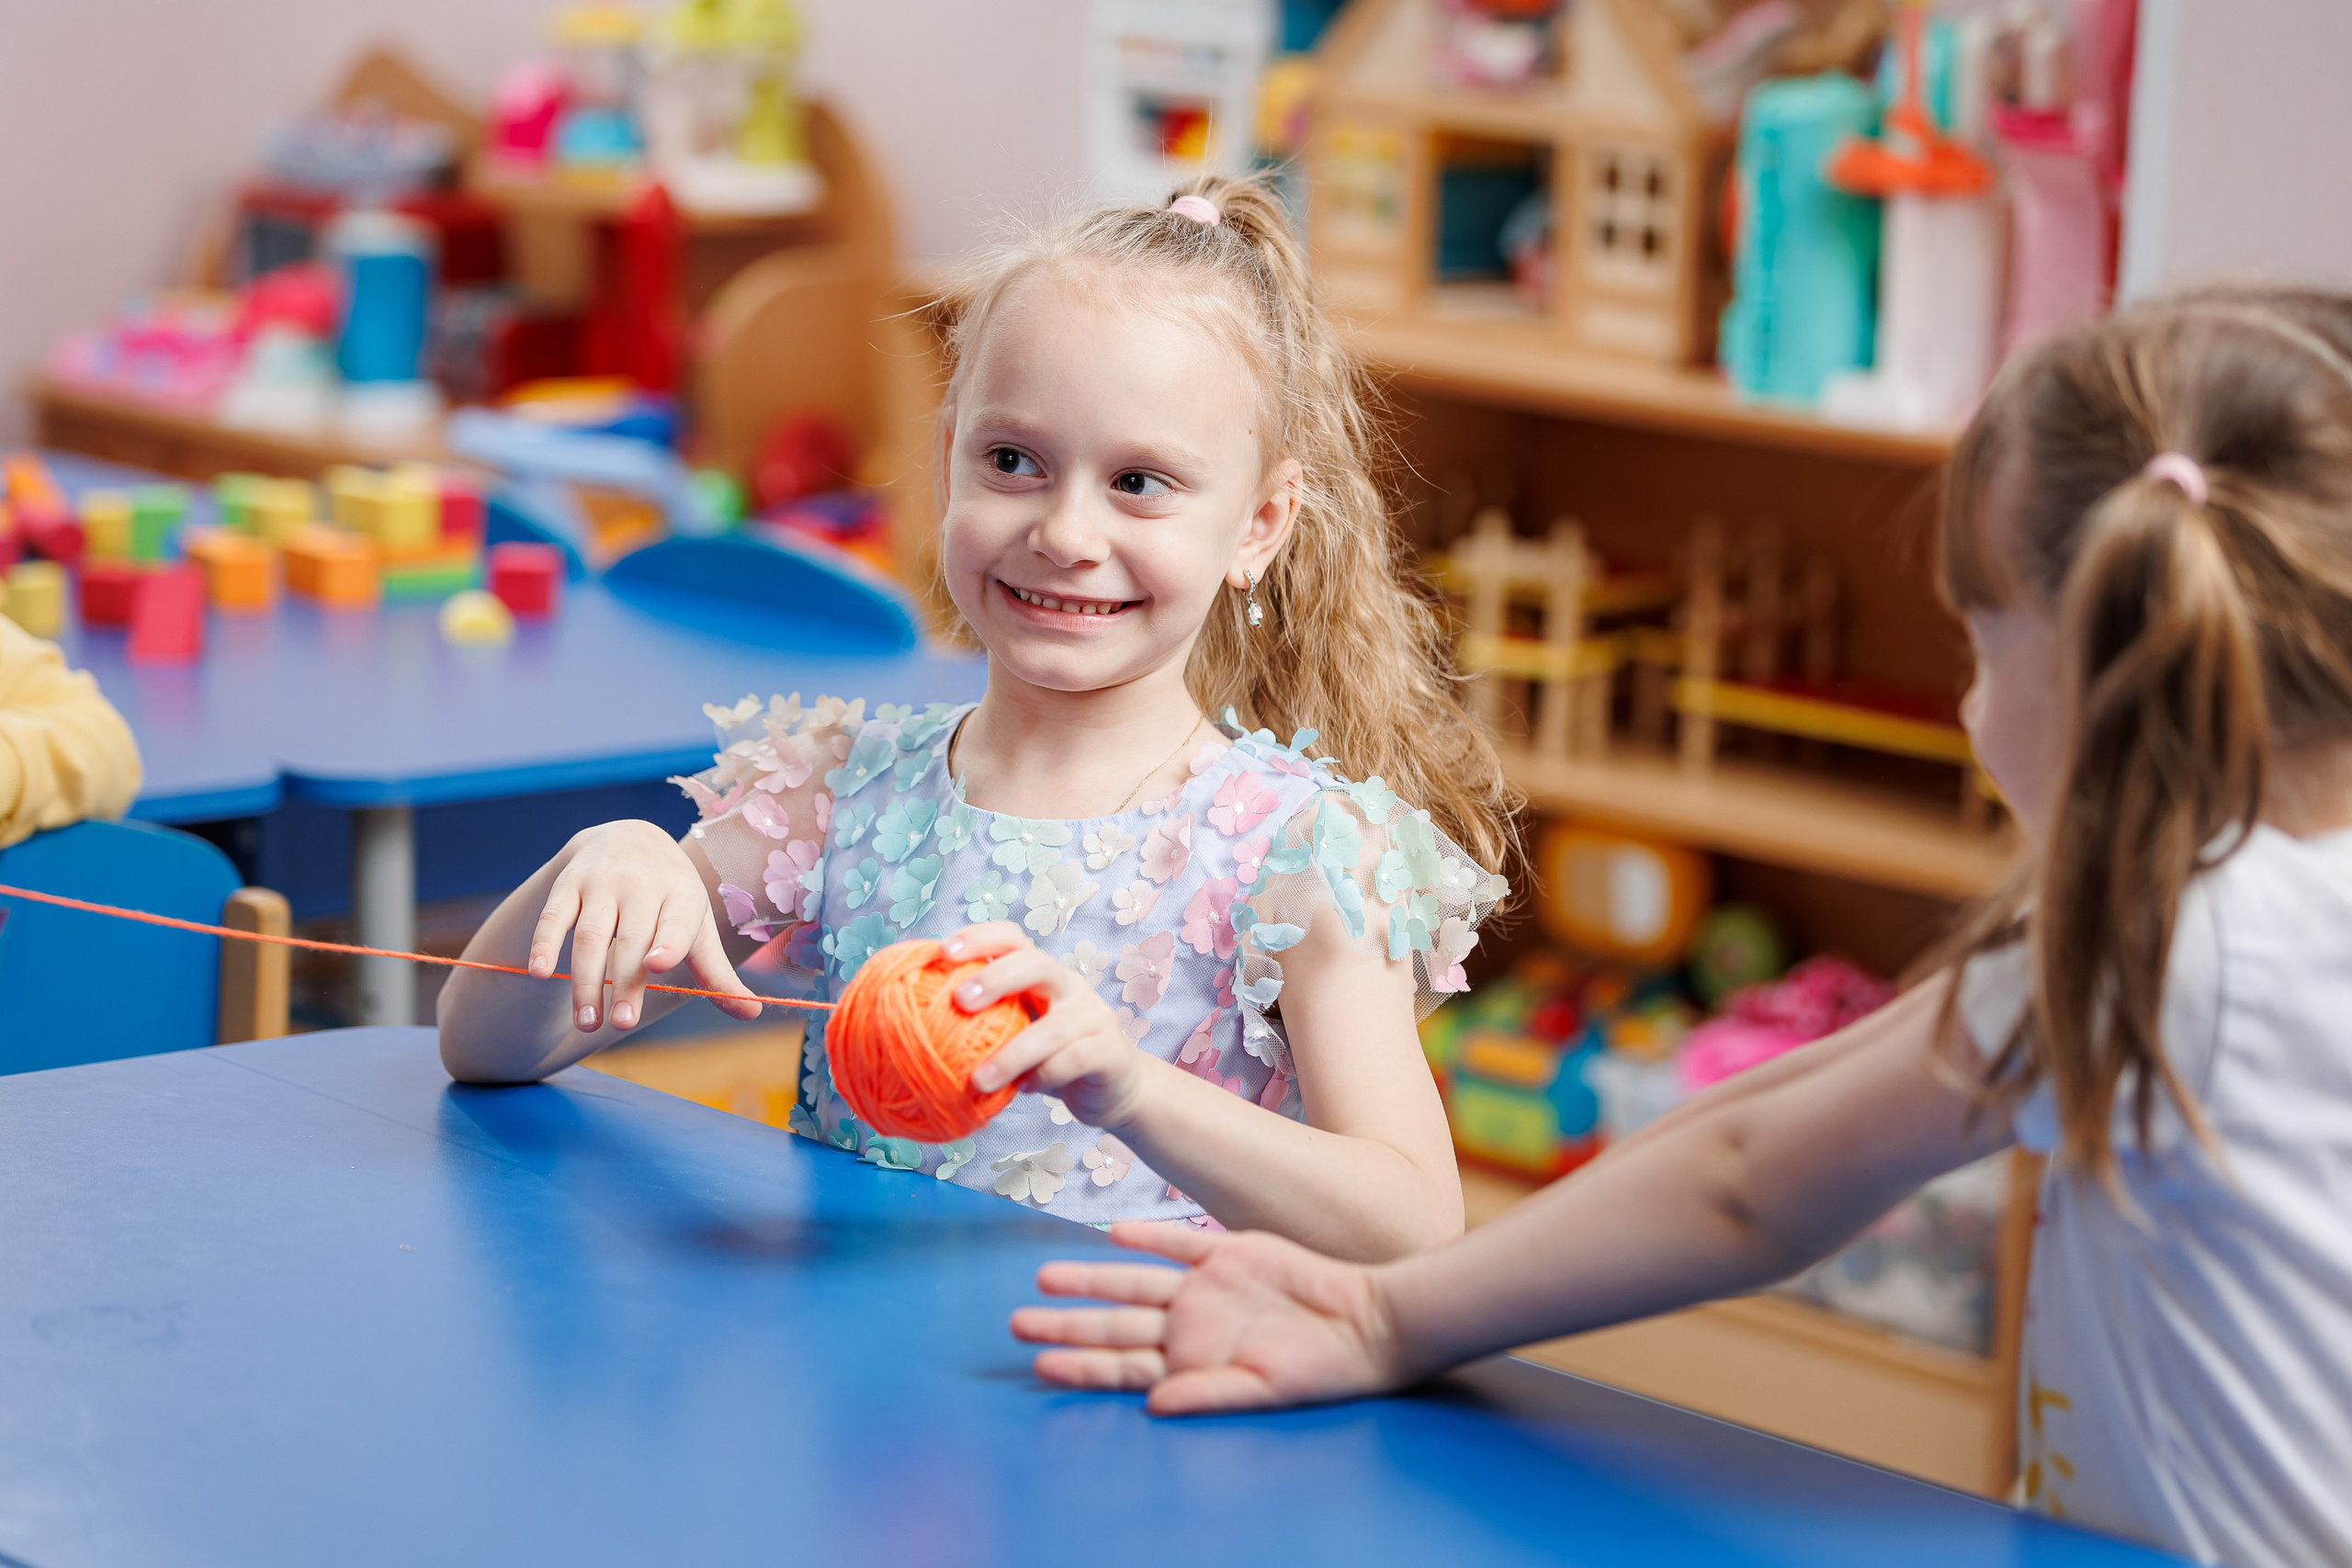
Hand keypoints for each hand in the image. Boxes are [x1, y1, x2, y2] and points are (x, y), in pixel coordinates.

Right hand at [530, 821, 763, 1031]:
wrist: (629, 837)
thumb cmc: (670, 900)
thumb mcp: (697, 929)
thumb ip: (717, 975)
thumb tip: (753, 1014)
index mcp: (682, 895)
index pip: (676, 920)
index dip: (668, 940)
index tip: (658, 965)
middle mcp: (642, 885)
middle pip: (631, 940)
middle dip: (625, 982)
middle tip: (622, 1024)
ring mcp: (602, 882)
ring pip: (591, 934)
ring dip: (586, 978)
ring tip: (587, 1020)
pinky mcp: (568, 883)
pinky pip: (554, 916)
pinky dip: (544, 943)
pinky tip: (539, 973)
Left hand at [943, 922, 1152, 1128]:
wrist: (1114, 1089)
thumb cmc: (1051, 1059)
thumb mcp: (1019, 1033)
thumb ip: (986, 1025)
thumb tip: (914, 1030)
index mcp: (1043, 975)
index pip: (1014, 940)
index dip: (979, 938)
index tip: (941, 952)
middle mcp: (1070, 986)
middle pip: (1037, 964)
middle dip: (997, 977)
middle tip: (960, 1000)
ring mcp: (1093, 1017)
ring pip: (1054, 1027)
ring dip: (1012, 1053)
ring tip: (977, 1080)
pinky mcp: (1109, 1052)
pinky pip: (1073, 1061)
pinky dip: (1043, 1076)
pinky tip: (1021, 1090)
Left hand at [1009, 1221, 1410, 1413]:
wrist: (1368, 1322)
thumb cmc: (1321, 1370)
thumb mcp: (1263, 1390)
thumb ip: (1206, 1393)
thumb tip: (1152, 1403)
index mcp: (1192, 1362)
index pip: (1122, 1366)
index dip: (1081, 1365)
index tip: (1039, 1366)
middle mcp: (1190, 1324)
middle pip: (1115, 1324)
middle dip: (1066, 1324)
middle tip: (1016, 1323)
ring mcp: (1207, 1288)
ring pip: (1133, 1281)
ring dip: (1091, 1278)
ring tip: (1045, 1279)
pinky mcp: (1230, 1253)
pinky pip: (1179, 1242)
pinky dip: (1147, 1236)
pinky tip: (1113, 1233)